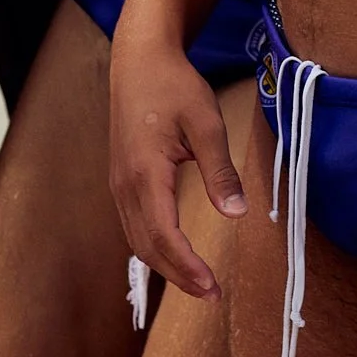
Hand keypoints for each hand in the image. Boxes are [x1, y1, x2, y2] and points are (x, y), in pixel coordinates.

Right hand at [110, 37, 247, 298]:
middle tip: (210, 294)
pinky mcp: (122, 179)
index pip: (163, 236)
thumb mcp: (206, 123)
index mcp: (145, 175)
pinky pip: (134, 225)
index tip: (211, 286)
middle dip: (178, 275)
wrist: (139, 62)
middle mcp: (125, 187)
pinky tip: (173, 252)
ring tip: (197, 282)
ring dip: (165, 264)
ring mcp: (119, 184)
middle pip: (146, 247)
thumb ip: (220, 170)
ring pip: (136, 239)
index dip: (187, 266)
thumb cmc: (174, 87)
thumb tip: (237, 214)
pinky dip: (153, 246)